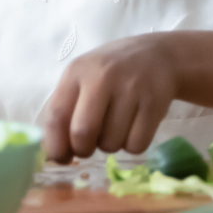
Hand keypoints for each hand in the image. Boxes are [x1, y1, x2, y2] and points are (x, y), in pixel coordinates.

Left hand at [40, 34, 178, 163]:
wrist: (160, 55)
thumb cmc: (113, 72)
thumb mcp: (84, 77)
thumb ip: (66, 108)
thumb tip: (53, 153)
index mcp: (78, 71)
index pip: (56, 116)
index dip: (56, 145)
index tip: (61, 157)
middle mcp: (103, 76)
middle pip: (83, 133)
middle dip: (83, 150)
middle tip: (89, 146)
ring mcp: (131, 89)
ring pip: (111, 143)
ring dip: (110, 145)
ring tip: (116, 127)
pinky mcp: (155, 102)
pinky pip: (137, 144)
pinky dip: (133, 145)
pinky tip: (134, 127)